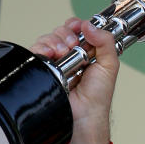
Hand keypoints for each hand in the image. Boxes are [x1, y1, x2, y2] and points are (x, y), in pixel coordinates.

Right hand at [30, 16, 119, 143]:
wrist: (83, 118)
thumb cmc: (97, 100)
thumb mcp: (109, 67)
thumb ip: (106, 43)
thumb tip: (90, 25)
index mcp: (85, 55)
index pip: (76, 31)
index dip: (76, 25)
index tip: (79, 27)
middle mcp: (69, 58)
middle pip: (60, 32)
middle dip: (66, 34)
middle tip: (73, 46)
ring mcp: (54, 64)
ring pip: (47, 40)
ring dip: (54, 41)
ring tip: (62, 53)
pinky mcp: (42, 71)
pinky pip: (35, 51)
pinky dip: (41, 48)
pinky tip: (50, 55)